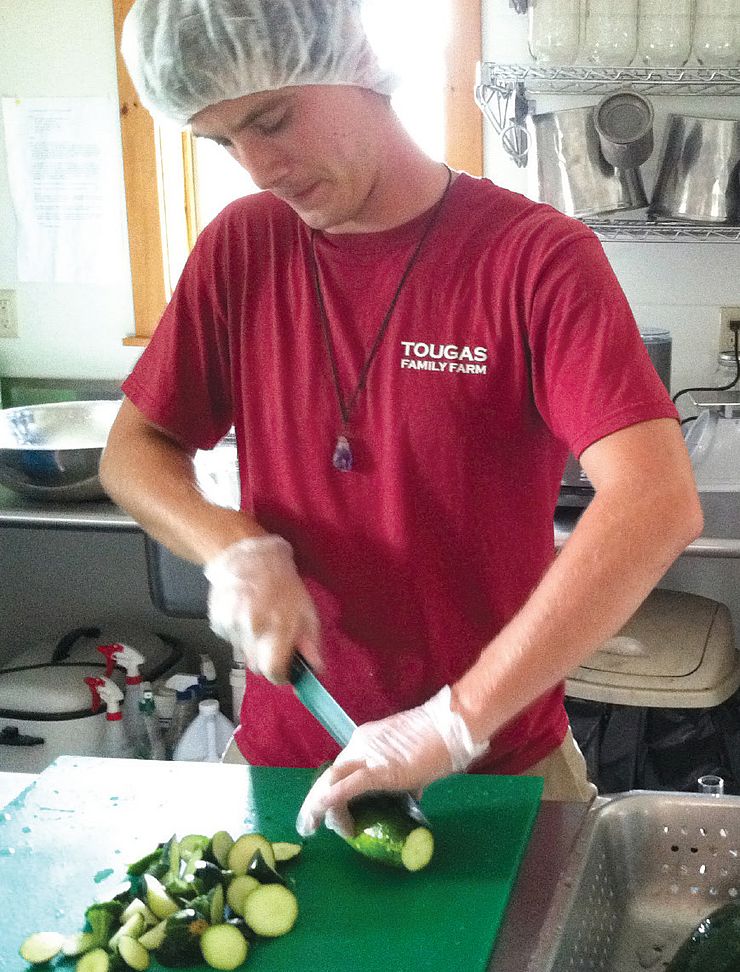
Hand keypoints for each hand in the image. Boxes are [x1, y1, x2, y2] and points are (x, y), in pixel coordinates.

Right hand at [204, 535, 319, 683]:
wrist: (248, 555)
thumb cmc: (283, 582)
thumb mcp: (306, 610)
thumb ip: (310, 643)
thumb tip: (314, 669)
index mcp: (275, 629)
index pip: (273, 672)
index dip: (281, 675)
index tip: (286, 669)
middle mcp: (250, 631)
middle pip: (257, 666)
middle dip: (267, 659)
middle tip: (274, 639)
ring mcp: (230, 626)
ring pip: (243, 653)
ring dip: (252, 644)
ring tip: (258, 618)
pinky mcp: (216, 622)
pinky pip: (230, 640)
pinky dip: (239, 633)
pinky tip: (244, 612)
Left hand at [296, 685, 488, 837]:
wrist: (452, 727)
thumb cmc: (438, 743)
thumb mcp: (413, 764)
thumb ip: (405, 781)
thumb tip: (408, 798)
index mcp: (366, 742)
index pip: (341, 771)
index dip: (331, 793)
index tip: (330, 815)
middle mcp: (360, 745)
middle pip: (330, 776)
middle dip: (317, 803)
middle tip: (311, 825)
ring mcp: (367, 755)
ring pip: (332, 781)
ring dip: (321, 807)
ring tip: (316, 827)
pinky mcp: (378, 770)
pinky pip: (349, 787)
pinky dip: (333, 800)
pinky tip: (325, 815)